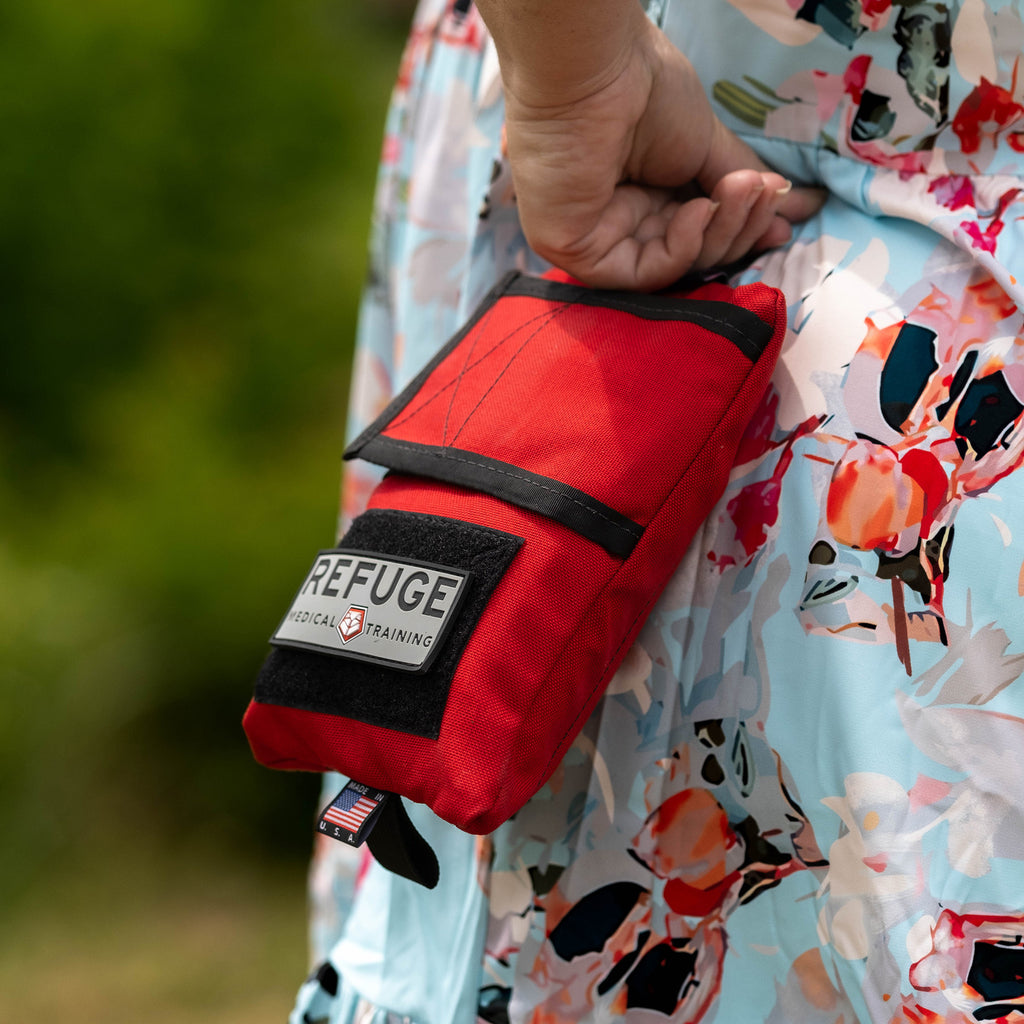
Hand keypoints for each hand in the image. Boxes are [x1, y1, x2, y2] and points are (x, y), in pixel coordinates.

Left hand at [501, 15, 823, 289]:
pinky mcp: (578, 253)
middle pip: (692, 253)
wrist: (599, 71)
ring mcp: (599, 239)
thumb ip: (741, 183)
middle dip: (739, 229)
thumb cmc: (644, 90)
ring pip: (673, 266)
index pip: (700, 232)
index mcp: (647, 194)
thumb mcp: (706, 143)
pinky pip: (642, 273)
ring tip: (744, 189)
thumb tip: (793, 207)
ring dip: (721, 233)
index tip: (786, 223)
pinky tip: (699, 210)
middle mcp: (622, 220)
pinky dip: (682, 248)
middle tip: (767, 195)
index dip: (742, 231)